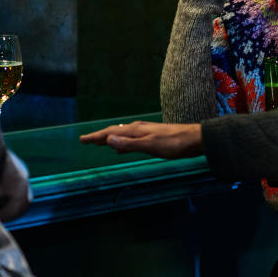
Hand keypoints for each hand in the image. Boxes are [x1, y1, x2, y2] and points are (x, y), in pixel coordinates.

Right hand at [79, 121, 203, 158]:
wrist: (195, 139)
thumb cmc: (174, 144)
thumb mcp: (150, 146)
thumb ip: (129, 144)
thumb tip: (108, 139)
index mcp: (136, 130)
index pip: (111, 133)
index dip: (96, 137)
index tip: (82, 139)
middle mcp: (139, 129)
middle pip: (115, 132)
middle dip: (100, 136)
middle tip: (86, 140)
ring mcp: (146, 132)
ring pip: (123, 135)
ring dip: (111, 139)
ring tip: (101, 143)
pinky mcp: (153, 137)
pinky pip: (132, 139)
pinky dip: (123, 143)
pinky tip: (123, 149)